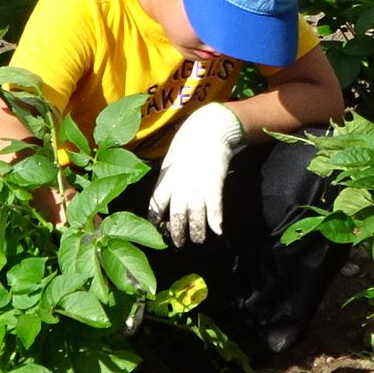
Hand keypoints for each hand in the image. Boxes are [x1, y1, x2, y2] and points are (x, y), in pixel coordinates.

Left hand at [150, 102, 244, 245]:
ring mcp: (196, 188)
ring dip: (197, 232)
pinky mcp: (213, 184)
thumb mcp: (170, 159)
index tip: (159, 230)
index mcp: (165, 181)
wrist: (208, 128)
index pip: (155, 208)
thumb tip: (165, 191)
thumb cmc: (188, 141)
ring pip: (195, 218)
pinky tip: (218, 231)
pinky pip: (214, 208)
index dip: (156, 221)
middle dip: (178, 234)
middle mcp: (178, 188)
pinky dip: (215, 221)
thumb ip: (168, 177)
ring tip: (199, 240)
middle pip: (176, 218)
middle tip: (180, 244)